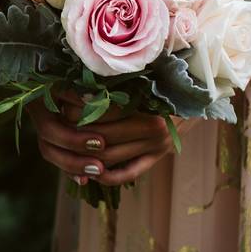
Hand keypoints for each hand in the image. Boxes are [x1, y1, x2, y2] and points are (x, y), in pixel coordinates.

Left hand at [28, 94, 196, 186]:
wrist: (192, 94)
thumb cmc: (158, 79)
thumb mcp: (137, 75)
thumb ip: (112, 83)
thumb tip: (76, 83)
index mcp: (148, 103)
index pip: (102, 110)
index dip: (77, 106)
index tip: (61, 99)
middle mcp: (155, 127)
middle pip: (102, 136)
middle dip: (76, 131)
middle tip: (59, 122)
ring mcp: (157, 145)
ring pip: (110, 156)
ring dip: (85, 154)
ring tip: (66, 144)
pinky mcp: (158, 158)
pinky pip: (128, 173)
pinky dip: (106, 176)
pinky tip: (89, 171)